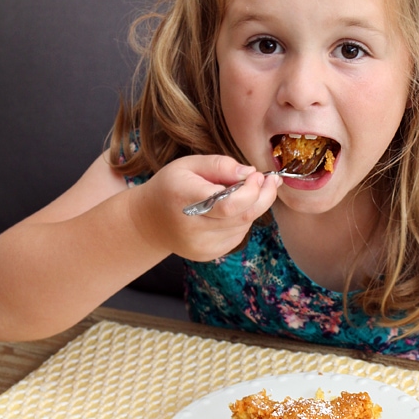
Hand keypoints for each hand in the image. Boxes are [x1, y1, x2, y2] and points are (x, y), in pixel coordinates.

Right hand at [128, 155, 281, 261]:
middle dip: (263, 197)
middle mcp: (191, 227)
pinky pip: (237, 236)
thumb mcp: (189, 164)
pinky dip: (242, 221)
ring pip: (243, 226)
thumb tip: (250, 173)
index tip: (258, 176)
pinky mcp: (207, 254)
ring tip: (247, 192)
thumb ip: (220, 164)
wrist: (150, 220)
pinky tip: (233, 210)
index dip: (251, 191)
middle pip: (242, 216)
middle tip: (269, 182)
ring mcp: (200, 245)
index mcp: (184, 198)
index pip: (228, 203)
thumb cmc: (171, 186)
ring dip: (253, 208)